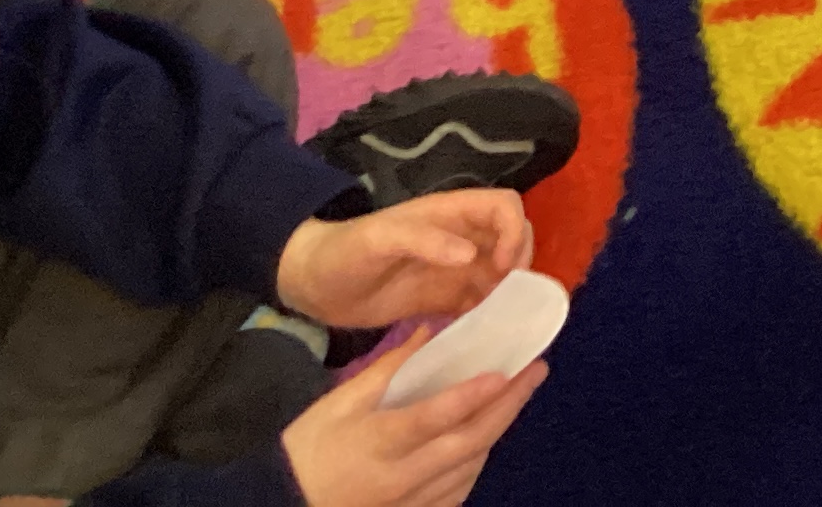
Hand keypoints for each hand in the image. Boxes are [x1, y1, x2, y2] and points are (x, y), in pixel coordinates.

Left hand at [277, 194, 532, 330]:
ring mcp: (453, 270)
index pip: (504, 207)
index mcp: (450, 214)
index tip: (505, 267)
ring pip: (502, 274)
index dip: (515, 232)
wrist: (313, 286)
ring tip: (503, 324)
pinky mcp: (443, 299)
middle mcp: (460, 239)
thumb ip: (422, 240)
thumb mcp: (378, 239)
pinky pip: (480, 304)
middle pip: (513, 239)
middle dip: (521, 265)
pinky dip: (490, 317)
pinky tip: (484, 338)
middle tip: (508, 298)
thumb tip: (471, 254)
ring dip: (510, 294)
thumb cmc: (344, 252)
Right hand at [280, 334, 544, 506]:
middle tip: (537, 370)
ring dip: (497, 430)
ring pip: (468, 468)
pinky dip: (477, 462)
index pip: (431, 418)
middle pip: (465, 443)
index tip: (503, 372)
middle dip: (507, 406)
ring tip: (519, 395)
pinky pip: (457, 492)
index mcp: (377, 442)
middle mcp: (400, 477)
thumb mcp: (338, 402)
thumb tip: (430, 332)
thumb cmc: (308, 448)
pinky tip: (487, 438)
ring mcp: (409, 503)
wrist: (285, 505)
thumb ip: (388, 369)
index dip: (468, 396)